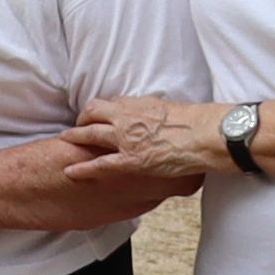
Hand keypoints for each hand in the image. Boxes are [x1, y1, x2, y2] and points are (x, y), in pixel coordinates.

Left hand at [69, 93, 230, 188]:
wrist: (208, 135)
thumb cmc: (199, 121)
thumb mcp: (173, 108)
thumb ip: (158, 112)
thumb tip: (158, 114)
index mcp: (140, 104)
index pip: (112, 102)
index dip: (102, 110)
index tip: (99, 114)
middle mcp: (127, 117)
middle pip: (93, 112)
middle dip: (83, 118)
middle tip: (78, 125)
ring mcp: (126, 138)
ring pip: (90, 133)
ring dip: (75, 136)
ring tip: (66, 139)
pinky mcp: (131, 160)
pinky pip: (100, 164)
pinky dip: (83, 168)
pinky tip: (70, 172)